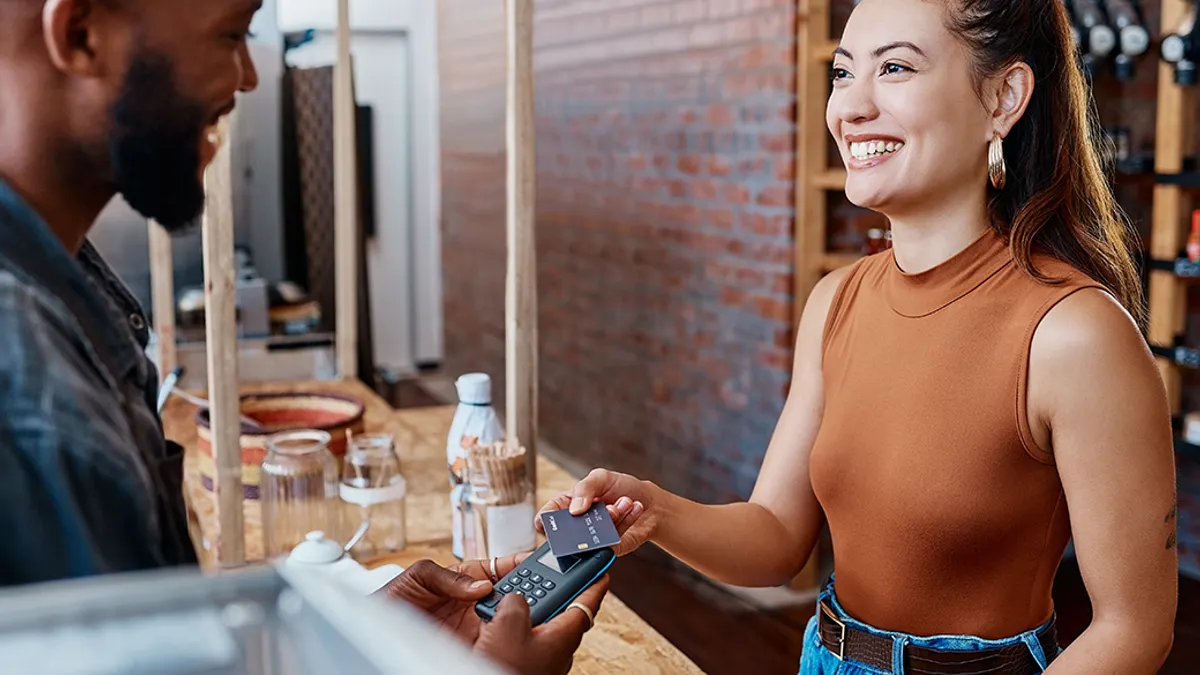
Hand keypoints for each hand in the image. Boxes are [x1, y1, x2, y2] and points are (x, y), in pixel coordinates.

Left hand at [377, 553, 528, 643]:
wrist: (373, 634)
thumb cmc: (391, 601)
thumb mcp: (417, 576)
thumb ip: (449, 576)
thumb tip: (480, 585)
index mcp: (465, 580)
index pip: (500, 569)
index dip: (519, 564)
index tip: (538, 562)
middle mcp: (474, 603)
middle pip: (510, 595)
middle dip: (528, 590)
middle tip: (543, 590)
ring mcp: (474, 626)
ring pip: (507, 619)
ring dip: (519, 615)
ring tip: (529, 613)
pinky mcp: (471, 646)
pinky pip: (494, 642)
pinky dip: (505, 639)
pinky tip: (509, 635)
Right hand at [474, 574, 609, 674]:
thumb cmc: (506, 669)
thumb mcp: (508, 625)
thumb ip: (516, 603)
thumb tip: (514, 599)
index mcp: (564, 635)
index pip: (587, 604)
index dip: (595, 584)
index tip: (602, 571)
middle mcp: (558, 649)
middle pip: (563, 611)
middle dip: (556, 591)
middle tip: (552, 574)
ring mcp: (545, 659)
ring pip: (543, 626)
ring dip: (531, 609)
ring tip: (514, 597)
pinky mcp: (530, 666)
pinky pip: (528, 640)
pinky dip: (518, 627)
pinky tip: (500, 625)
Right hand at [535, 468, 657, 555]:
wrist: (650, 503)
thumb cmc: (622, 488)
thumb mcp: (601, 478)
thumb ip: (585, 488)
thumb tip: (573, 510)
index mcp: (567, 506)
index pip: (546, 517)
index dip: (545, 520)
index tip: (554, 518)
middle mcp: (577, 525)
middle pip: (568, 531)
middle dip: (588, 516)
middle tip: (607, 505)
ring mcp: (592, 539)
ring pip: (592, 536)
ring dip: (612, 516)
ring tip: (625, 501)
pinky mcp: (609, 549)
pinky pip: (611, 540)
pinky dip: (624, 521)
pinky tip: (633, 507)